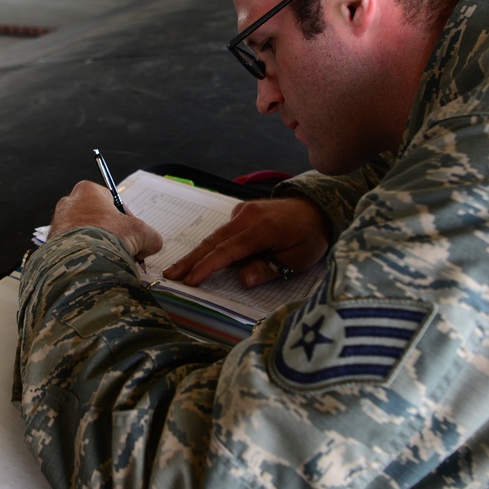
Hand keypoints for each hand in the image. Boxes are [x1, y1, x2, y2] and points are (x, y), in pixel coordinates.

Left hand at [50, 181, 163, 260]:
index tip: (133, 234)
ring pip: (85, 232)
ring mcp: (58, 222)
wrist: (81, 262)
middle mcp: (69, 202)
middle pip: (98, 217)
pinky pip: (73, 246)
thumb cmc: (107, 239)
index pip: (113, 201)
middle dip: (111, 233)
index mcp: (88, 191)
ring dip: (98, 244)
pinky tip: (95, 264)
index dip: (127, 220)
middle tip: (123, 248)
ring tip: (109, 259)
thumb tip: (151, 244)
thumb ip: (151, 236)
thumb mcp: (141, 232)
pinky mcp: (51, 242)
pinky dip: (84, 254)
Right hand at [163, 196, 330, 286]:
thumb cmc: (310, 238)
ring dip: (197, 253)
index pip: (228, 250)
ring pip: (216, 235)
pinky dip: (212, 246)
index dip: (207, 267)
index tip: (190, 280)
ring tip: (178, 269)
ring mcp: (244, 211)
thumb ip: (269, 269)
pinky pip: (224, 232)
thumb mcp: (297, 260)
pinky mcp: (243, 212)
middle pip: (214, 241)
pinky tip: (200, 261)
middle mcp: (248, 215)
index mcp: (263, 228)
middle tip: (170, 275)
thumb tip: (243, 280)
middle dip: (191, 260)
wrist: (318, 208)